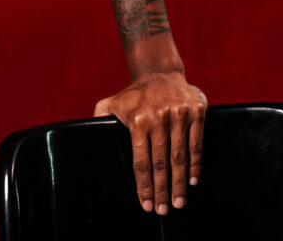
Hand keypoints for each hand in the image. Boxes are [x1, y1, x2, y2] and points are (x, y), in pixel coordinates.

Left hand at [94, 71, 205, 214]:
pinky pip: (196, 144)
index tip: (146, 205)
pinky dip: (195, 165)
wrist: (159, 72)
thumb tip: (86, 137)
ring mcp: (178, 114)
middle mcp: (158, 117)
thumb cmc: (134, 95)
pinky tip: (192, 180)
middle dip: (162, 191)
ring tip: (178, 202)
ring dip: (179, 184)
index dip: (144, 186)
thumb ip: (99, 120)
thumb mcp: (112, 103)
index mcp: (137, 119)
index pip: (140, 160)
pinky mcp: (196, 112)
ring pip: (179, 157)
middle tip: (163, 210)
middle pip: (161, 163)